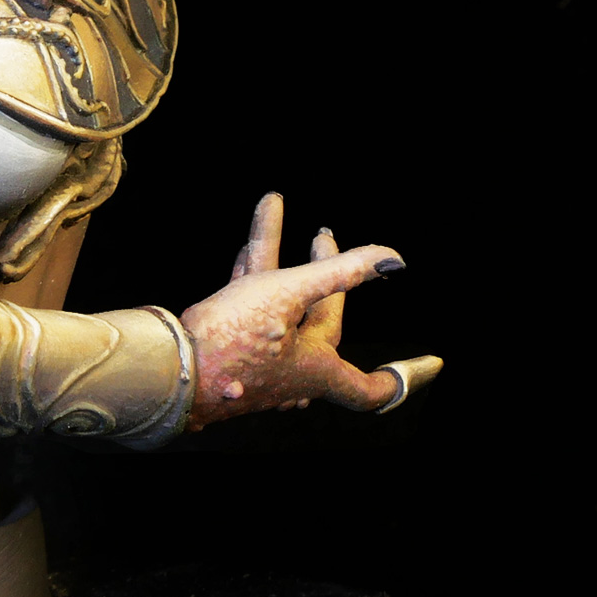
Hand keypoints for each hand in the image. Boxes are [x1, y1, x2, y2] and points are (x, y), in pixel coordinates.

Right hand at [180, 192, 435, 427]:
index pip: (366, 387)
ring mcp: (257, 365)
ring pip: (280, 309)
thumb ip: (340, 272)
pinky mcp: (227, 351)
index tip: (427, 368)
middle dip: (326, 276)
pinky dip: (252, 277)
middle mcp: (291, 373)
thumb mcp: (291, 293)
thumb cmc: (234, 340)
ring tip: (272, 209)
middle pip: (320, 323)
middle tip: (324, 236)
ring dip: (279, 260)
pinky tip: (243, 246)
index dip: (397, 377)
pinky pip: (249, 311)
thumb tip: (392, 258)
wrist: (168, 368)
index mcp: (315, 369)